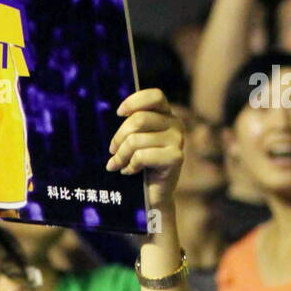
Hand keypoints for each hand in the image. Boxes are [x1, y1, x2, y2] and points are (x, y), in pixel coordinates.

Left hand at [106, 88, 182, 208]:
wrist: (153, 194)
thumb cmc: (140, 164)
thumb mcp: (135, 139)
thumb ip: (132, 125)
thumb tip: (118, 113)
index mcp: (166, 115)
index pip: (155, 96)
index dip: (134, 101)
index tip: (119, 113)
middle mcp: (175, 124)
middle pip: (138, 119)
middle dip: (118, 137)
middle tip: (112, 151)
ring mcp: (178, 140)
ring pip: (136, 140)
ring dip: (121, 155)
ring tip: (117, 165)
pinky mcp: (176, 157)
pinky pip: (142, 156)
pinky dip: (130, 165)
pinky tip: (130, 171)